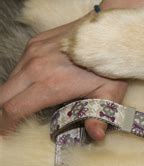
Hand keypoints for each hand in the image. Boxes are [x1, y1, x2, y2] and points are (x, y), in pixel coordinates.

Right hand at [0, 0, 143, 138]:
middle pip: (3, 96)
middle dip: (3, 113)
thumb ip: (99, 116)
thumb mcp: (110, 93)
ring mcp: (32, 52)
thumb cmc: (111, 63)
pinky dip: (20, 79)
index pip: (14, 109)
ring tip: (23, 106)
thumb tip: (97, 137)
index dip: (6, 125)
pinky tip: (34, 85)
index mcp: (50, 83)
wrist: (110, 28)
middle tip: (9, 125)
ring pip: (9, 81)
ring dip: (12, 95)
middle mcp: (35, 67)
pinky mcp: (34, 42)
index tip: (7, 135)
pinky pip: (18, 66)